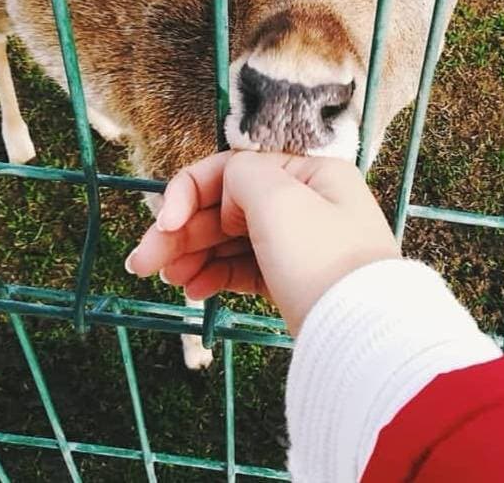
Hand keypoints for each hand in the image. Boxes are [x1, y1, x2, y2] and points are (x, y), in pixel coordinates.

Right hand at [125, 150, 398, 335]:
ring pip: (231, 240)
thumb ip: (243, 175)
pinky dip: (216, 275)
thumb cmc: (324, 260)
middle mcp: (307, 202)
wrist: (363, 335)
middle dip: (180, 232)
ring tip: (164, 280)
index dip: (189, 191)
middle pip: (227, 207)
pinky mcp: (294, 280)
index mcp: (310, 172)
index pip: (234, 168)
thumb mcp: (280, 200)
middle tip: (140, 263)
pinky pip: (245, 268)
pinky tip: (193, 291)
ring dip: (192, 255)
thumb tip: (228, 181)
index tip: (163, 223)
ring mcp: (300, 243)